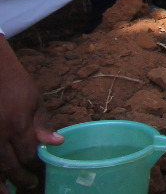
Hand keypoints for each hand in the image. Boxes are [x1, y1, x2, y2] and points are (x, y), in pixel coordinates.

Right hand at [0, 38, 59, 186]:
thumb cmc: (15, 84)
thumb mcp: (34, 101)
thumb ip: (42, 124)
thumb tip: (57, 143)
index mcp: (18, 125)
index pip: (29, 155)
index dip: (36, 166)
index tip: (41, 171)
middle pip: (10, 166)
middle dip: (21, 178)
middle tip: (30, 184)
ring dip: (1, 183)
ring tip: (8, 193)